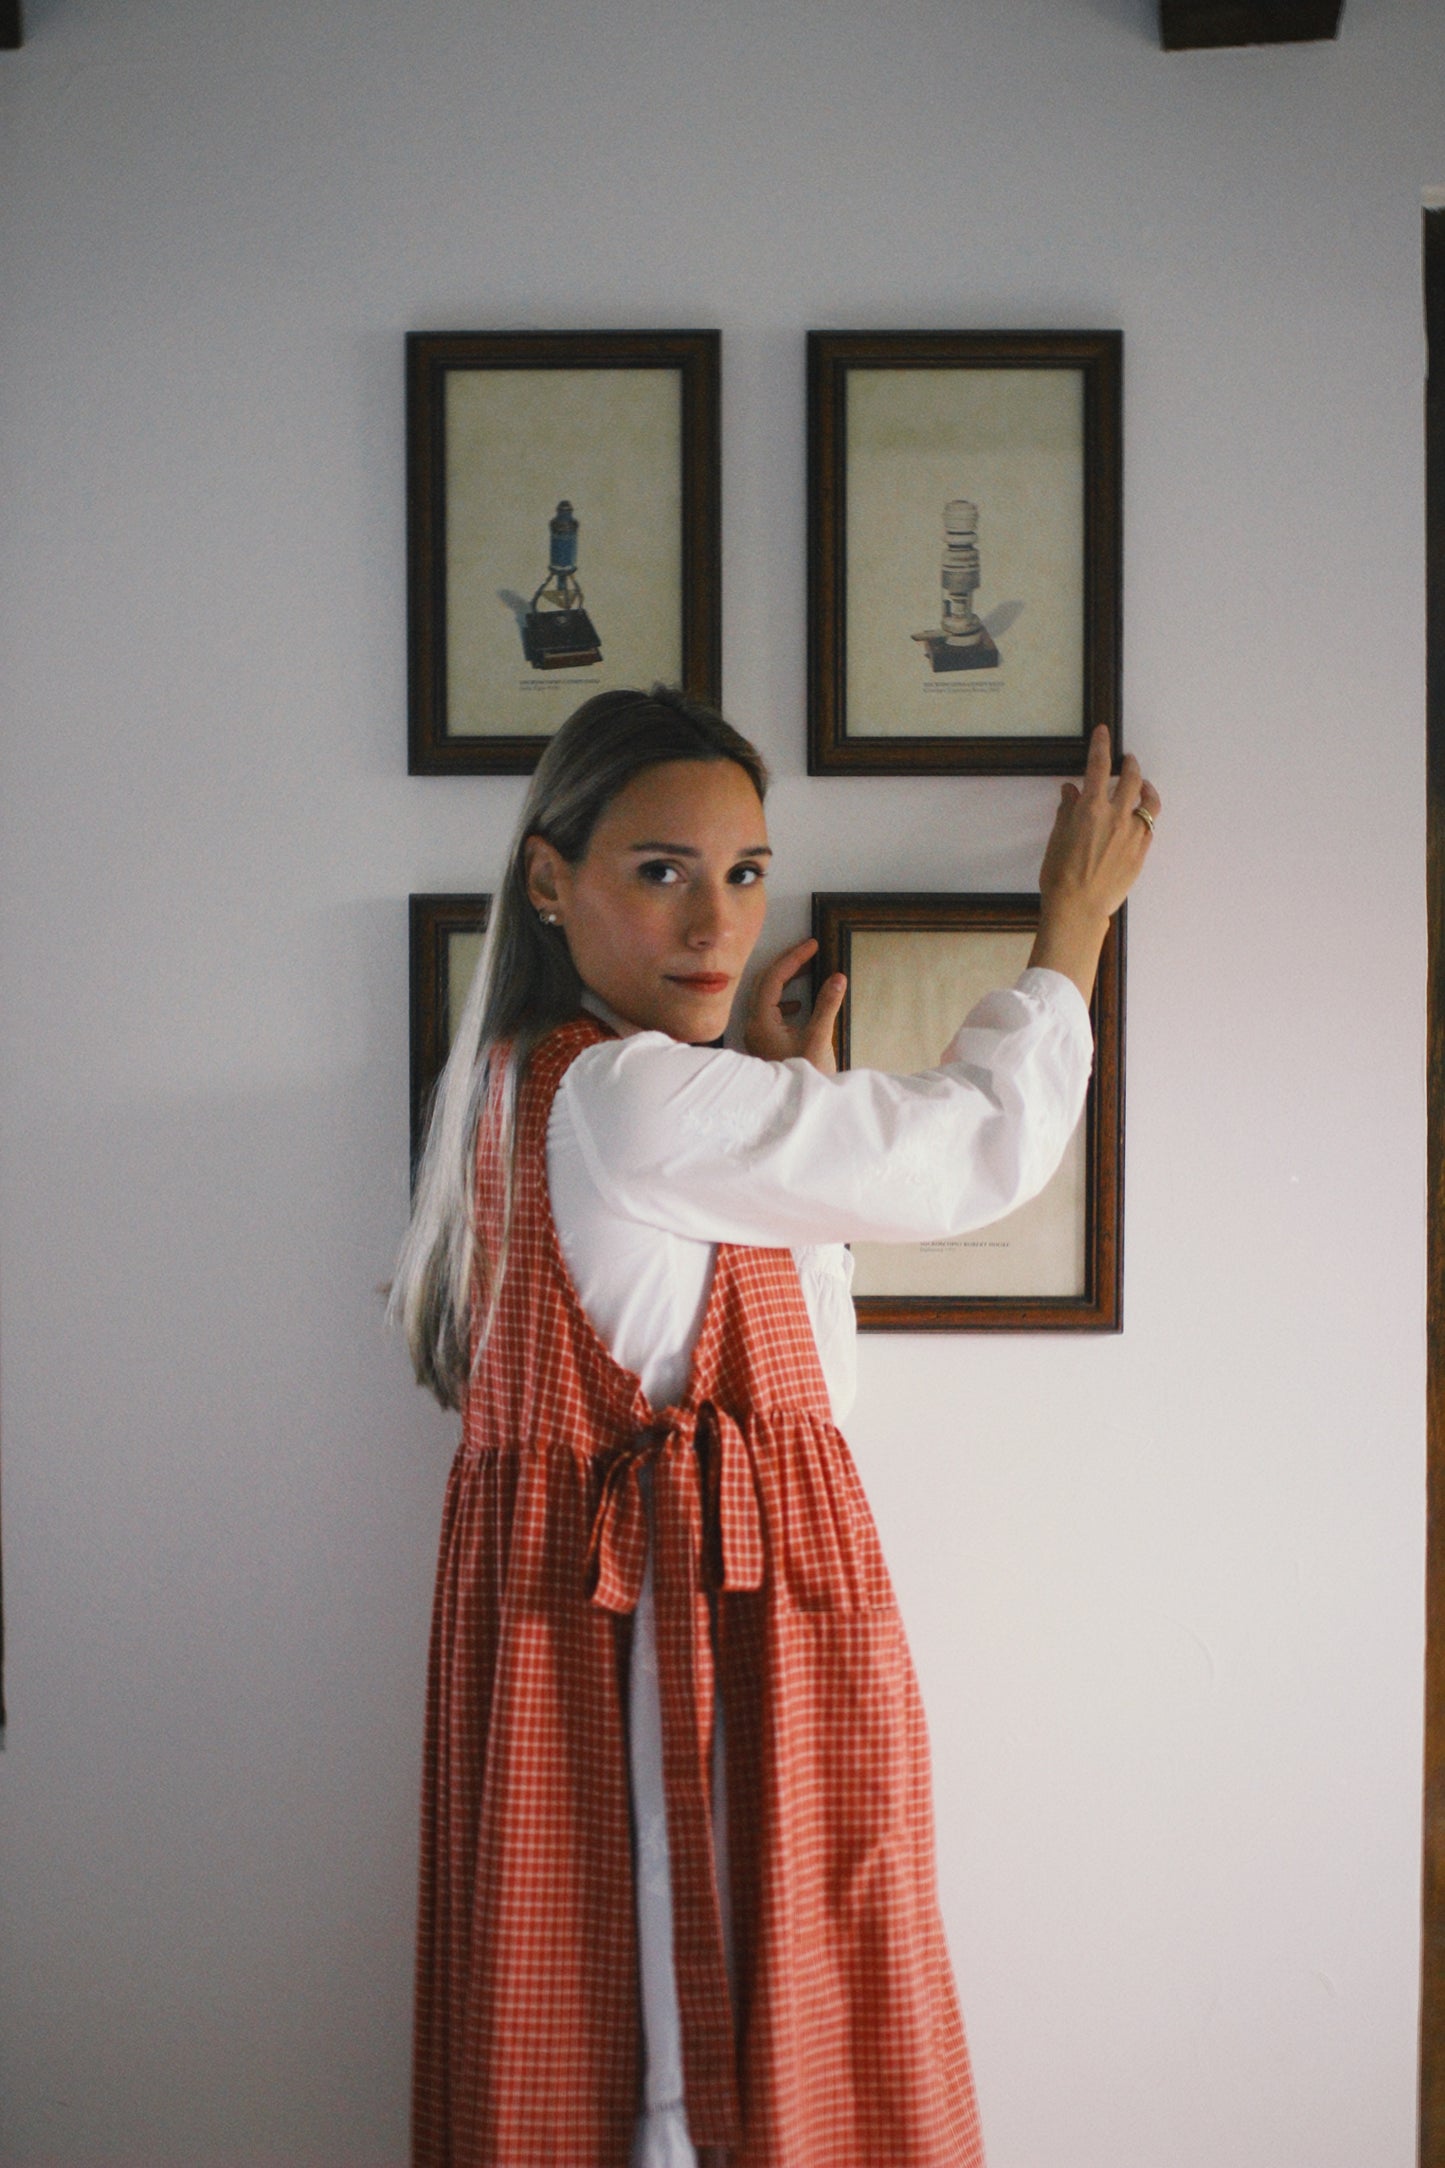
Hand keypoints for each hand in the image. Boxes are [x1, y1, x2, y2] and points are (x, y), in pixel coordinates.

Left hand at [743, 937, 847, 1072]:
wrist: (797, 1111)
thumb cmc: (806, 1078)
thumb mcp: (819, 1039)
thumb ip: (827, 1006)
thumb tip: (837, 977)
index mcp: (761, 1022)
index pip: (773, 978)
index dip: (793, 958)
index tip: (813, 945)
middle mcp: (755, 1027)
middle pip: (765, 983)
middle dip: (787, 964)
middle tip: (809, 951)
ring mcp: (759, 1036)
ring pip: (767, 997)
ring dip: (786, 981)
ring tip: (807, 970)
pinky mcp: (767, 1045)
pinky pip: (771, 1012)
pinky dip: (785, 1000)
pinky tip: (800, 1005)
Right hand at [1030, 724, 1160, 1002]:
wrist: (1078, 909)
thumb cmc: (1060, 876)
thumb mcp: (1056, 839)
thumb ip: (1067, 811)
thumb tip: (1071, 792)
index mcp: (1091, 809)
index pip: (1098, 767)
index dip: (1101, 746)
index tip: (1104, 732)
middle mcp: (1116, 816)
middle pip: (1132, 779)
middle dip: (1130, 765)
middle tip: (1127, 761)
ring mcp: (1133, 834)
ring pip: (1149, 802)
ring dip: (1145, 789)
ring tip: (1142, 786)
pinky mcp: (1142, 852)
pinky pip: (1150, 826)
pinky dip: (1145, 816)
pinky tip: (1140, 817)